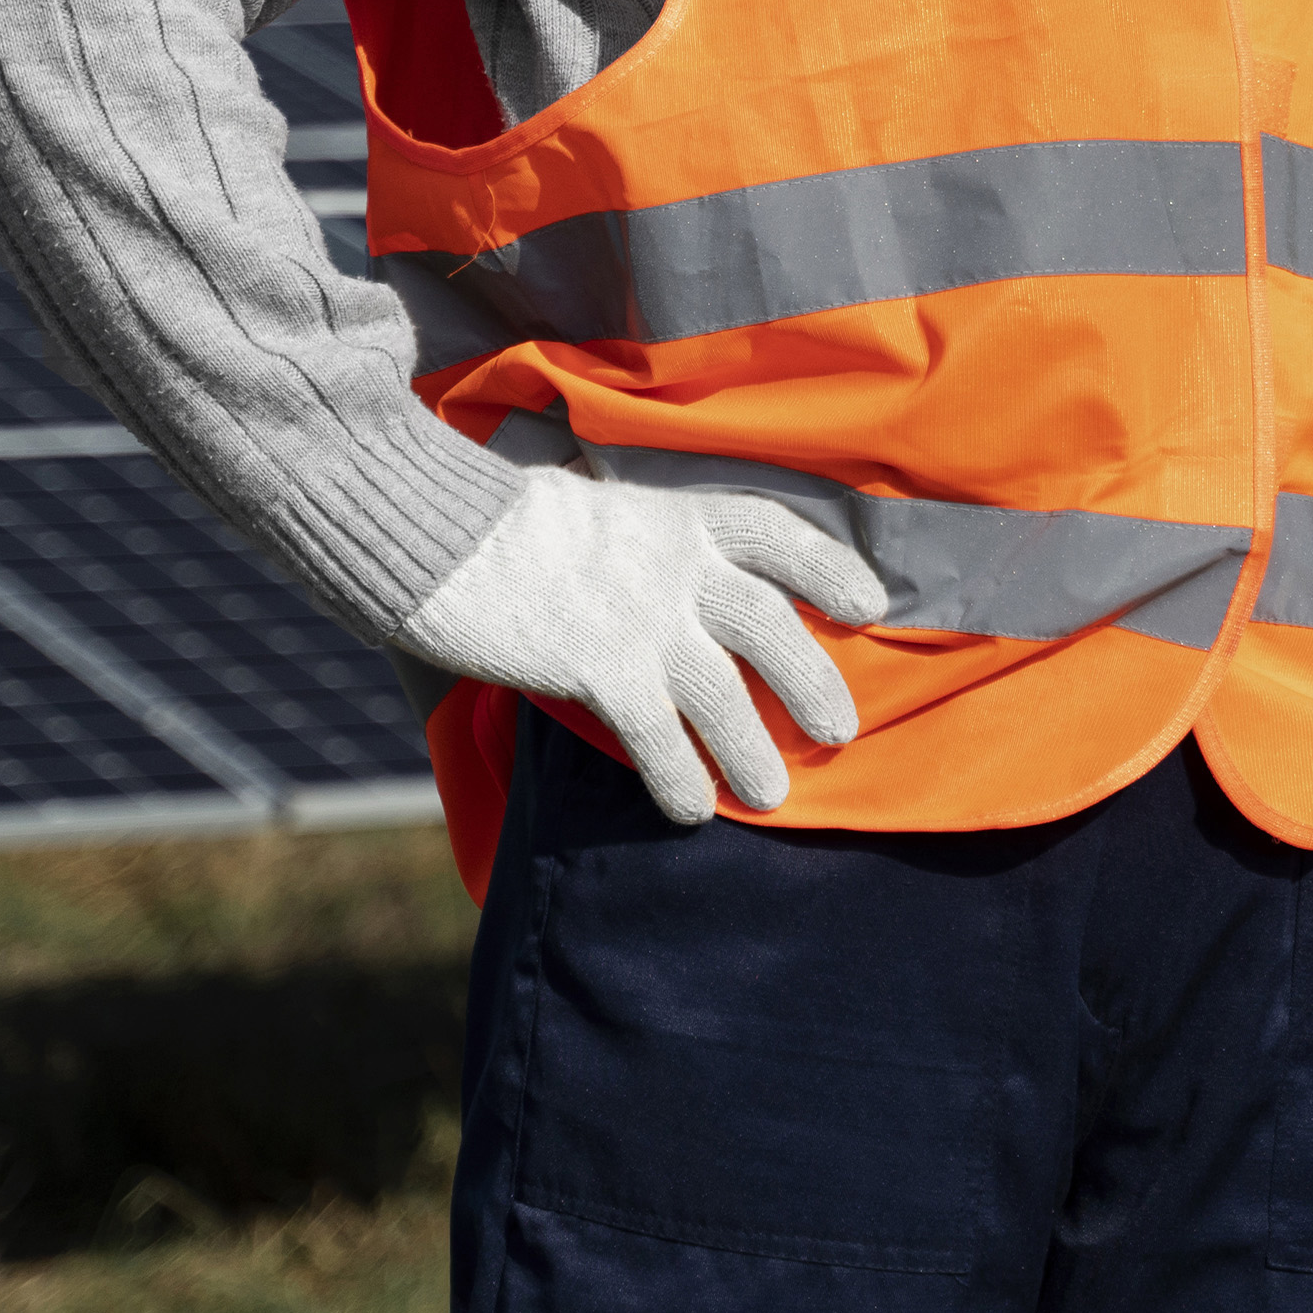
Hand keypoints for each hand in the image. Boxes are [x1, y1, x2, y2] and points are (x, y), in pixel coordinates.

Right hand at [397, 466, 885, 826]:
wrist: (440, 530)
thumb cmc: (501, 516)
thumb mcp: (591, 504)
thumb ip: (633, 537)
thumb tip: (653, 567)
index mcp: (678, 514)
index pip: (775, 534)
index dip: (829, 568)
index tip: (871, 604)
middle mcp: (676, 563)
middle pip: (770, 625)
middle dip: (812, 680)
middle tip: (842, 730)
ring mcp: (644, 615)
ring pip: (725, 693)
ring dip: (752, 750)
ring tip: (773, 796)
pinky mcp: (602, 665)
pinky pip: (659, 735)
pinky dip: (680, 777)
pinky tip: (691, 809)